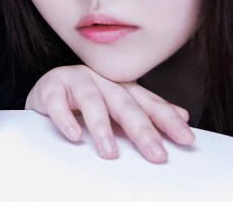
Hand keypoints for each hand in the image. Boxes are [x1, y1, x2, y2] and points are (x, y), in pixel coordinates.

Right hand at [26, 65, 193, 161]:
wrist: (45, 90)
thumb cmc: (84, 101)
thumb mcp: (117, 108)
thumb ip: (146, 111)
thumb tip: (183, 116)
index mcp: (120, 86)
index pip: (148, 103)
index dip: (168, 120)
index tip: (187, 138)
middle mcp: (101, 79)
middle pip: (125, 104)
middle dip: (142, 130)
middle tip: (156, 154)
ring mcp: (75, 80)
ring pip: (92, 101)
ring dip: (102, 127)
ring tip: (110, 152)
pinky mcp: (49, 87)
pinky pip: (57, 103)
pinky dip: (66, 119)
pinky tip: (74, 136)